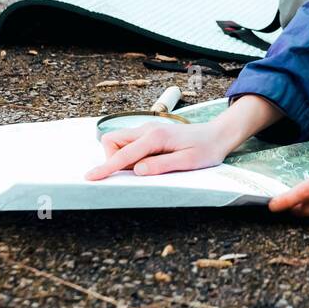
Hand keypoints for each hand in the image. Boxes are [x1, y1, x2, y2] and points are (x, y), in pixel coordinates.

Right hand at [85, 120, 233, 180]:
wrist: (218, 135)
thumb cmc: (206, 149)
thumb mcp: (188, 162)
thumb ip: (161, 165)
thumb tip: (137, 170)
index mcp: (155, 137)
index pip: (123, 153)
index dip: (106, 167)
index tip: (91, 177)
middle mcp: (148, 129)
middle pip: (112, 141)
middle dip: (113, 159)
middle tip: (135, 172)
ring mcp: (147, 129)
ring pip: (119, 141)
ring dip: (123, 157)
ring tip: (148, 167)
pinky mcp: (150, 134)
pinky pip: (130, 144)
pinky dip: (131, 155)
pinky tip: (150, 162)